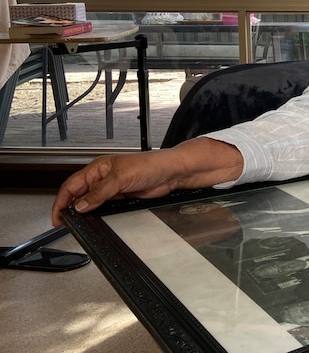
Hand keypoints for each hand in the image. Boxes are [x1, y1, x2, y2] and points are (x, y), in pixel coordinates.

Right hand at [51, 137, 242, 226]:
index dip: (62, 201)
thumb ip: (100, 192)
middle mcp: (103, 178)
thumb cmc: (151, 164)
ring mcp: (112, 188)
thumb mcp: (121, 178)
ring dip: (84, 212)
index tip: (57, 216)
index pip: (72, 185)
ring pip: (91, 202)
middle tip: (66, 223)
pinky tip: (96, 219)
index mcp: (98, 168)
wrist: (172, 172)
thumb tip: (81, 205)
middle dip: (71, 208)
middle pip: (79, 195)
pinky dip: (98, 214)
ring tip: (79, 223)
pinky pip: (104, 207)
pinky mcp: (122, 197)